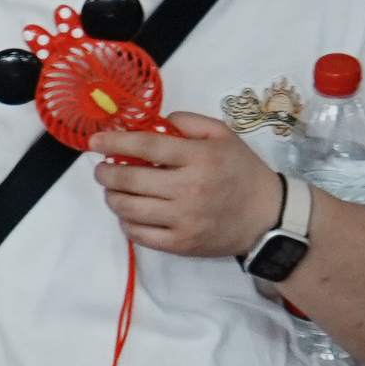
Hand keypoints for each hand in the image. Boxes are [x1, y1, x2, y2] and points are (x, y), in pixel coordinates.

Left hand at [89, 116, 282, 263]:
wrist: (269, 216)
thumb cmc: (242, 172)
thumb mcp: (224, 136)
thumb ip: (189, 122)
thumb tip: (153, 121)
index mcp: (200, 158)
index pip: (146, 146)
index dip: (114, 142)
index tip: (95, 142)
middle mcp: (189, 189)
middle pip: (129, 179)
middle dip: (105, 173)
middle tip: (102, 170)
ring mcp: (183, 220)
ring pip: (127, 208)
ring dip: (111, 196)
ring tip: (113, 190)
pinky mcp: (180, 244)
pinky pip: (138, 234)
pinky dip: (126, 221)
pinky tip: (130, 212)